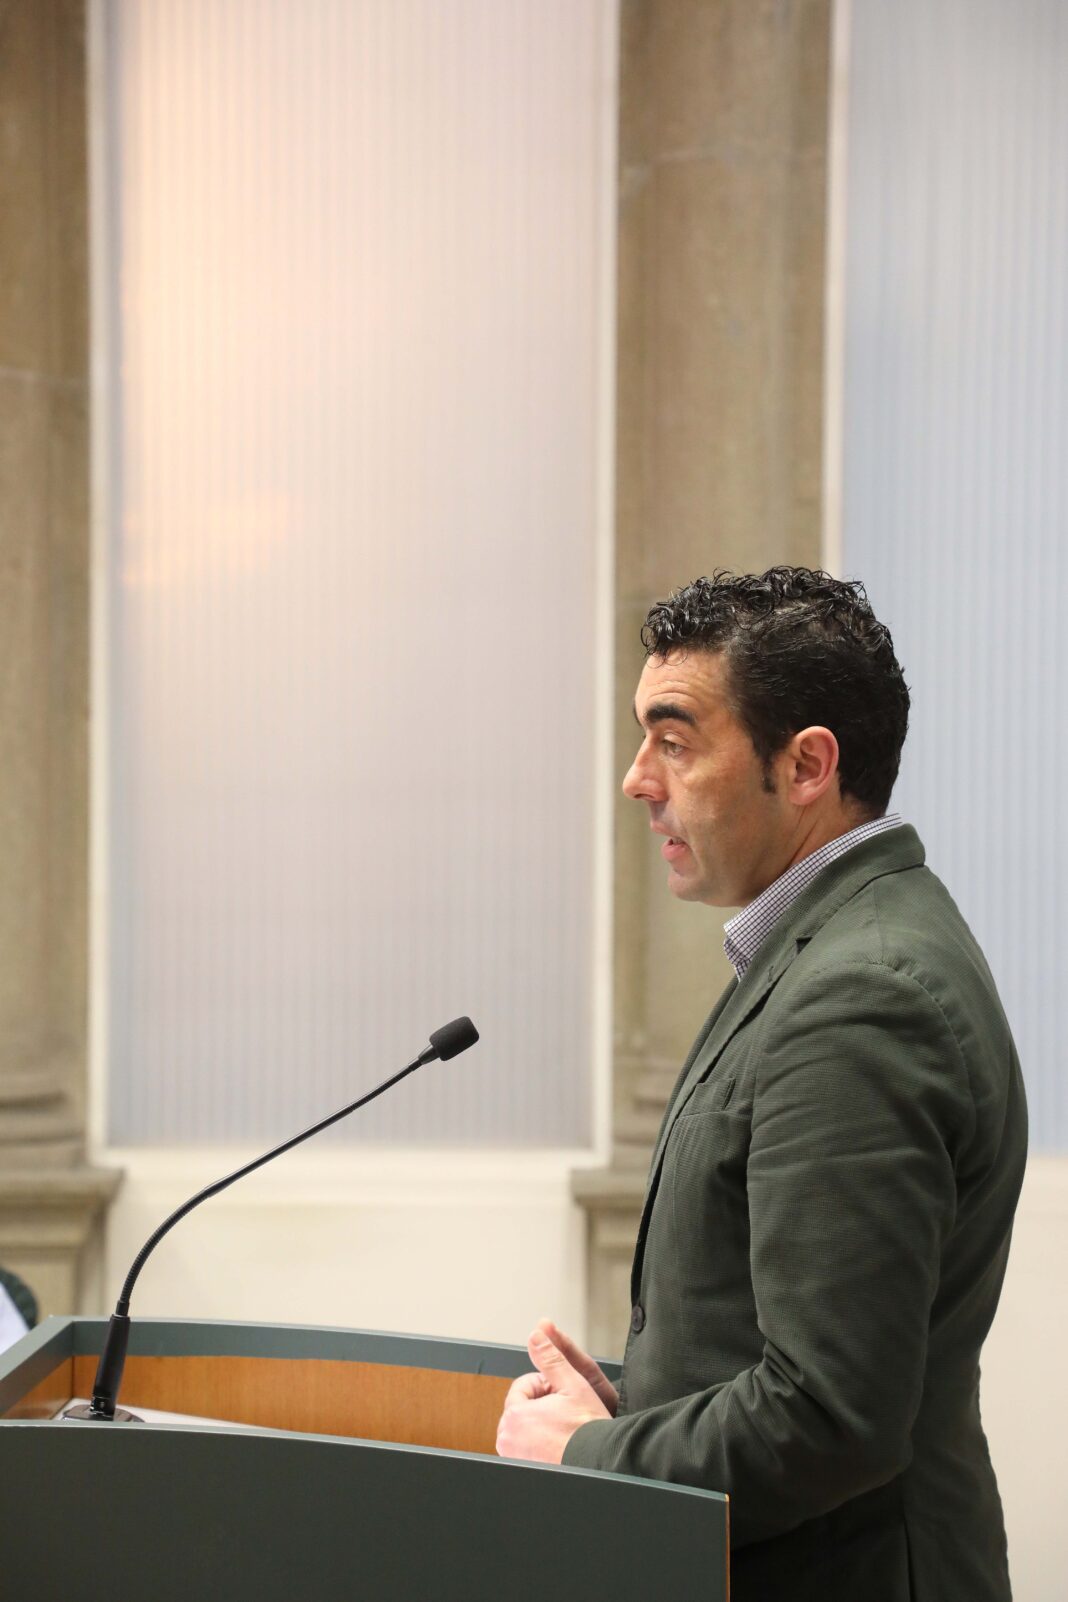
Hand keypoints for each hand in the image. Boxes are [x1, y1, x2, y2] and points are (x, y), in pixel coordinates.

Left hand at [495, 1318, 616, 1463]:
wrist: (600, 1464)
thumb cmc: (588, 1430)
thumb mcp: (572, 1383)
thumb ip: (549, 1357)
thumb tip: (536, 1335)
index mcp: (515, 1415)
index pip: (523, 1386)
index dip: (547, 1385)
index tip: (563, 1395)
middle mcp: (508, 1439)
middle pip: (522, 1407)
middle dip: (542, 1404)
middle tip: (566, 1412)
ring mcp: (514, 1457)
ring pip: (525, 1428)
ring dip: (542, 1423)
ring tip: (565, 1428)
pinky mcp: (524, 1470)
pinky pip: (528, 1448)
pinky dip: (541, 1444)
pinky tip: (560, 1443)